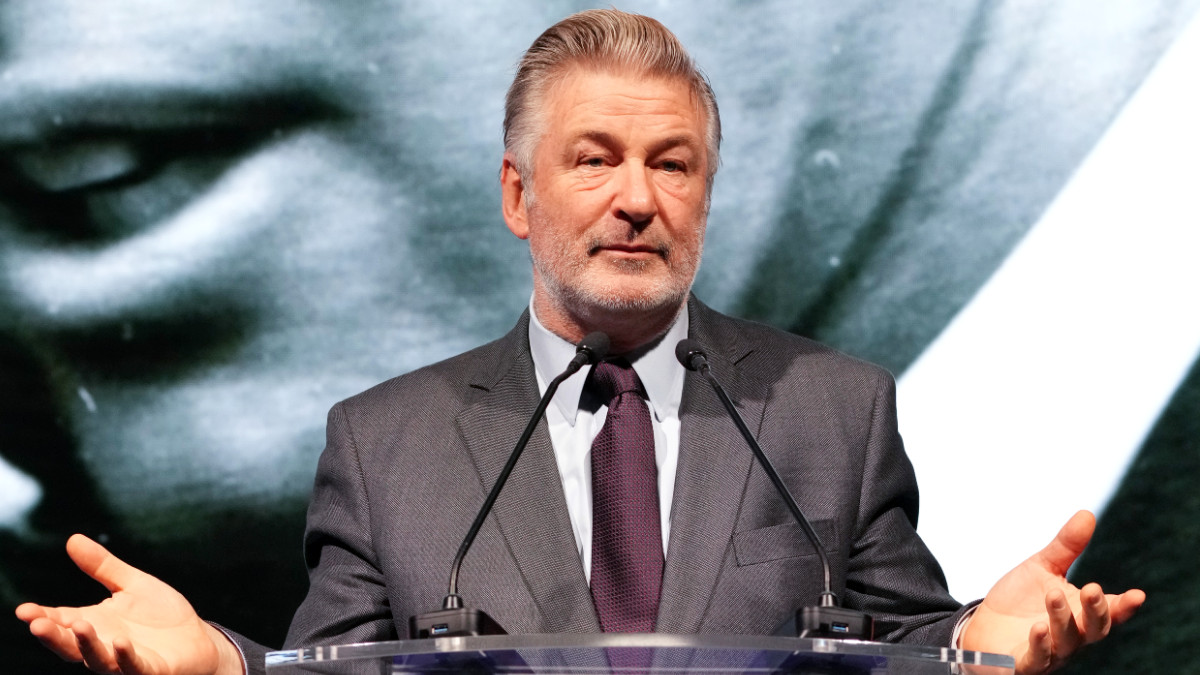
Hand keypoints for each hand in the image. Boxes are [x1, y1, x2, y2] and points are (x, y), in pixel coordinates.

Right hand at [15, 534, 241, 674]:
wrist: (198, 639)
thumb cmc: (161, 616)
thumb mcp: (132, 584)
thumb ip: (102, 566)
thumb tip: (72, 539)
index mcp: (96, 623)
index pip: (62, 621)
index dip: (43, 617)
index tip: (23, 610)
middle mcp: (105, 644)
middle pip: (71, 645)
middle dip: (53, 636)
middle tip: (36, 624)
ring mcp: (126, 660)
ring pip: (98, 659)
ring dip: (86, 644)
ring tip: (78, 625)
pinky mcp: (151, 669)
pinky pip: (134, 666)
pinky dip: (125, 656)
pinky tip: (120, 642)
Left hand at [961, 510, 1144, 673]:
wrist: (985, 628)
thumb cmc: (1020, 600)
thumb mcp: (1042, 568)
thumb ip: (1066, 547)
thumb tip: (1088, 513)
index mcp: (1080, 613)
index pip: (1108, 611)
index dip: (1124, 606)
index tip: (1138, 595)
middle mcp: (1072, 636)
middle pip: (1093, 629)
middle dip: (1095, 611)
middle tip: (1092, 589)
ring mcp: (1050, 652)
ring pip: (1065, 641)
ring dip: (1062, 619)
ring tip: (1053, 594)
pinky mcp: (1024, 663)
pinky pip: (1036, 659)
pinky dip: (1039, 646)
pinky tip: (1038, 629)